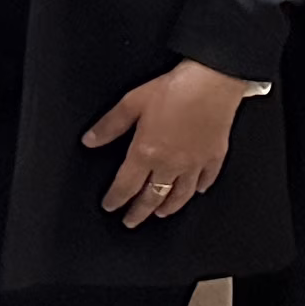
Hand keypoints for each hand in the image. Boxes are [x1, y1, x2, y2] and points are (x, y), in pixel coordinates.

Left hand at [81, 58, 256, 224]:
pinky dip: (199, 189)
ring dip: (168, 207)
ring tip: (160, 213)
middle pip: (152, 196)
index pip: (126, 185)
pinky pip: (206, 180)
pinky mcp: (214, 157)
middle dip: (139, 212)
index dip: (116, 199)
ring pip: (180, 194)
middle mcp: (170, 164)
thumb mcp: (132, 103)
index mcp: (146, 153)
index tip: (110, 206)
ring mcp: (195, 163)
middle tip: (131, 221)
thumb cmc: (175, 90)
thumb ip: (109, 125)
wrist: (212, 84)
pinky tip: (196, 191)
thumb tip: (90, 140)